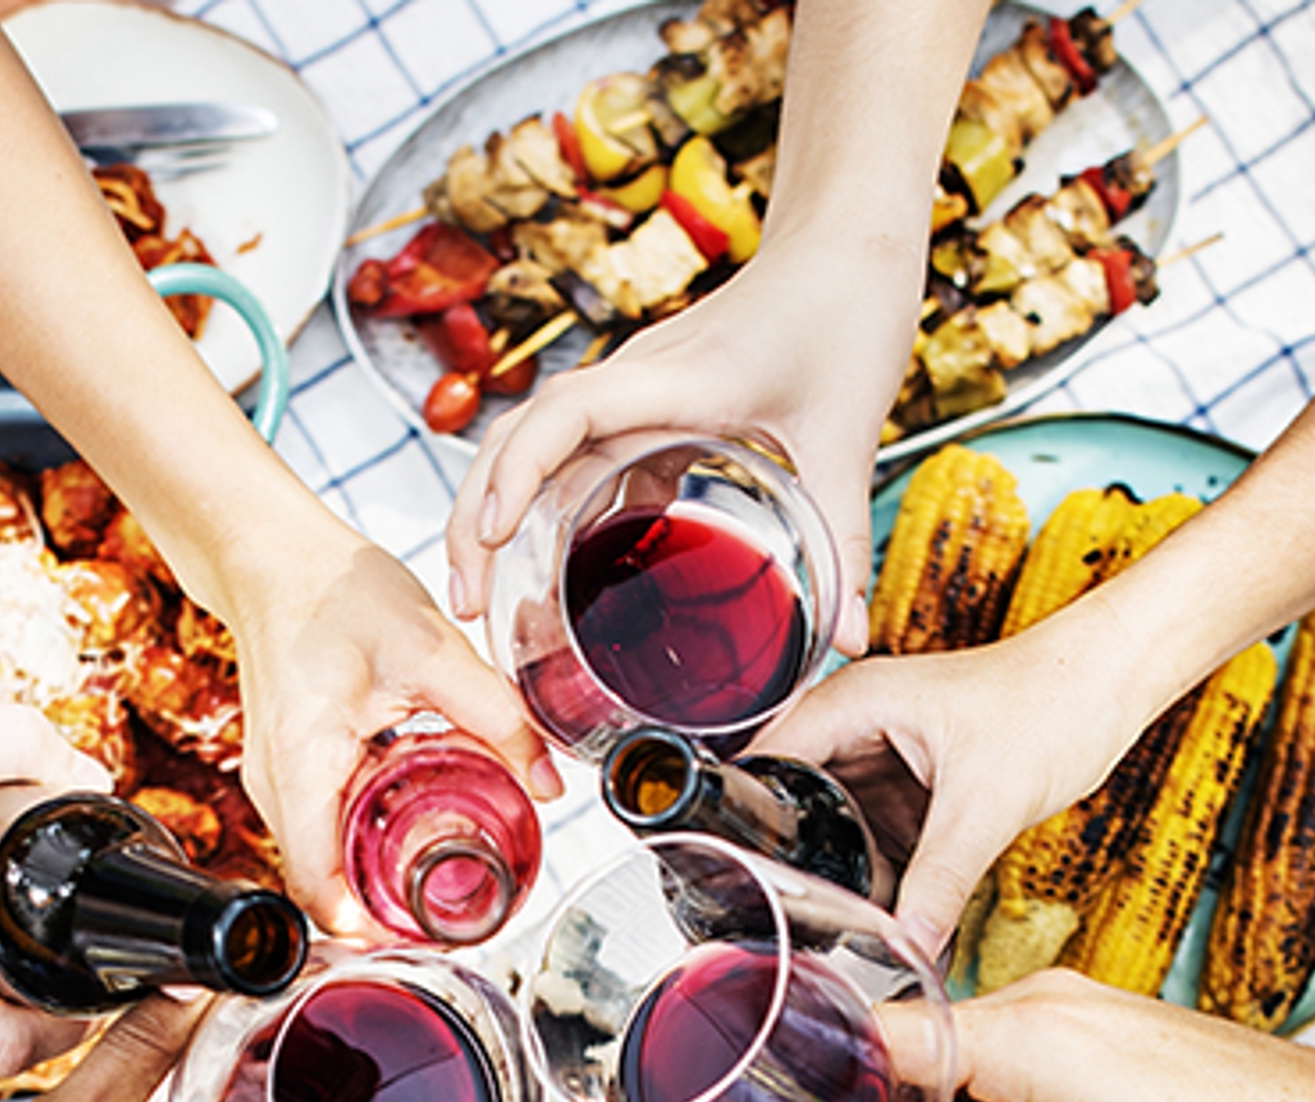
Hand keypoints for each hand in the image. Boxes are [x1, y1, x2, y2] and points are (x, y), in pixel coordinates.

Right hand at [217, 522, 551, 932]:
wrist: (273, 555)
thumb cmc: (333, 592)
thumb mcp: (431, 651)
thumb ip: (496, 715)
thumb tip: (548, 782)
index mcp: (300, 766)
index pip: (321, 889)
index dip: (376, 928)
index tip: (436, 933)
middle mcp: (274, 786)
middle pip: (325, 886)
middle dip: (389, 909)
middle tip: (462, 910)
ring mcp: (274, 780)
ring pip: (326, 859)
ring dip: (379, 872)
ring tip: (447, 869)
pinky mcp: (286, 768)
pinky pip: (324, 826)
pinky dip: (367, 835)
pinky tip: (416, 817)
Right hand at [443, 238, 915, 655]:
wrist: (844, 247)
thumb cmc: (843, 315)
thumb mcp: (846, 437)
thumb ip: (843, 537)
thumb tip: (851, 641)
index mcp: (674, 378)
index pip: (564, 415)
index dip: (518, 471)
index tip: (493, 535)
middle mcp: (636, 378)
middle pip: (520, 435)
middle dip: (476, 513)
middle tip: (463, 600)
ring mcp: (635, 389)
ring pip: (538, 446)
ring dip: (499, 509)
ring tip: (483, 596)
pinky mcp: (648, 404)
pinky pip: (583, 455)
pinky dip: (557, 508)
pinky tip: (561, 571)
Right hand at [761, 622, 1157, 949]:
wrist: (1113, 686)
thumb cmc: (1055, 700)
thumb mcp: (988, 802)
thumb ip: (941, 880)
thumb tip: (904, 944)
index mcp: (854, 702)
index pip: (765, 761)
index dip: (745, 818)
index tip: (739, 876)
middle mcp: (859, 723)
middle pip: (792, 800)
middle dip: (795, 856)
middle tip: (788, 913)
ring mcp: (886, 753)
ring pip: (836, 823)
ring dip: (842, 866)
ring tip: (841, 919)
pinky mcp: (916, 781)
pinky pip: (878, 832)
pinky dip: (881, 868)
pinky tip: (887, 907)